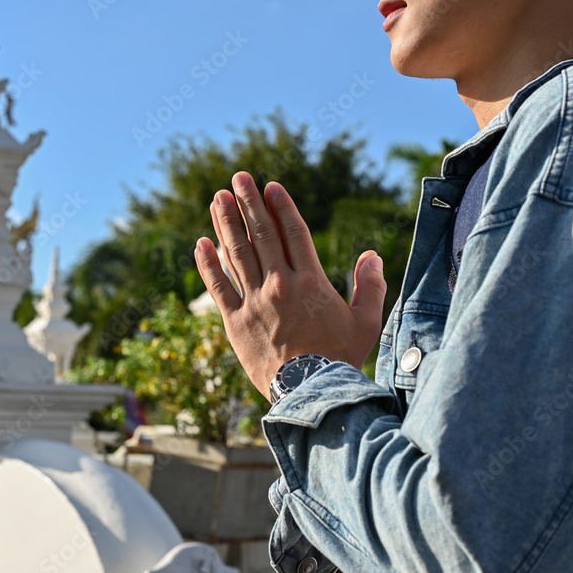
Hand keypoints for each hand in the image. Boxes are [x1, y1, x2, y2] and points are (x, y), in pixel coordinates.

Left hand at [194, 171, 387, 396]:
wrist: (311, 394)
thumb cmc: (341, 359)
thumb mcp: (366, 322)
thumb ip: (371, 286)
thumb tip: (371, 256)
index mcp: (311, 281)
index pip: (293, 233)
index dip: (280, 206)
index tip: (270, 186)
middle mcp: (279, 285)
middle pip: (262, 235)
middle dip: (248, 203)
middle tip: (238, 178)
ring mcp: (255, 302)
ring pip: (237, 254)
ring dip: (226, 223)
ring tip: (219, 199)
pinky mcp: (235, 322)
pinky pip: (218, 288)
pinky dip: (208, 264)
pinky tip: (201, 243)